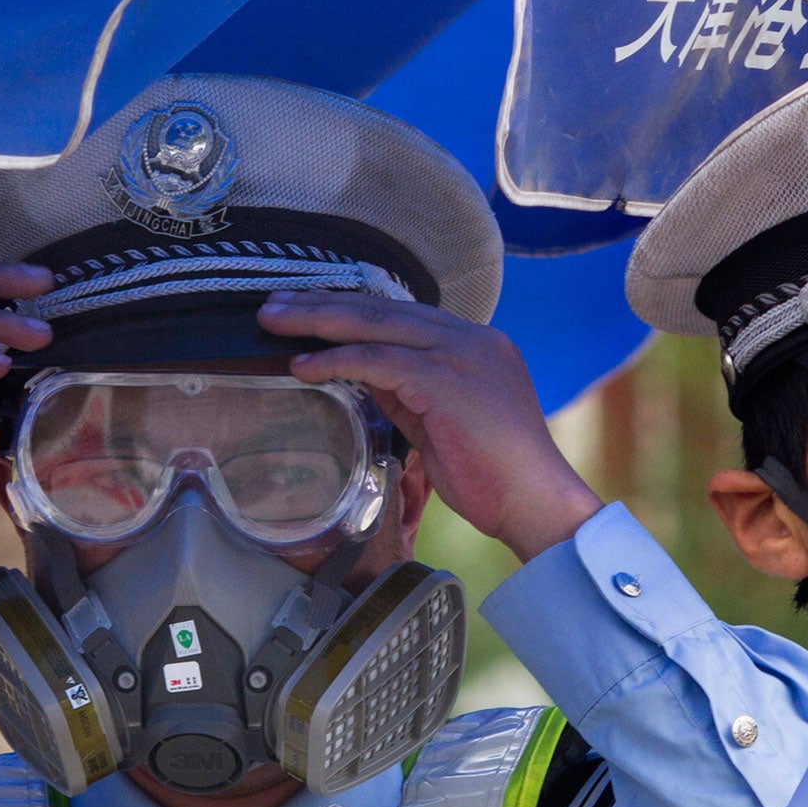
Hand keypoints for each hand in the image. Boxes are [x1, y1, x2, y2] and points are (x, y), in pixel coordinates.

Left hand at [257, 291, 602, 562]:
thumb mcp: (441, 423)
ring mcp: (461, 354)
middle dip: (324, 304)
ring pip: (377, 325)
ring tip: (272, 323)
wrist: (535, 503)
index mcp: (475, 345)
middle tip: (273, 303)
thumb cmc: (493, 476)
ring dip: (319, 322)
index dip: (350, 310)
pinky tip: (303, 366)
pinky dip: (337, 361)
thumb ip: (406, 393)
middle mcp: (470, 339)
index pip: (402, 315)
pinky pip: (378, 361)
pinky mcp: (446, 380)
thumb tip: (358, 376)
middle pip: (384, 308)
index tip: (308, 310)